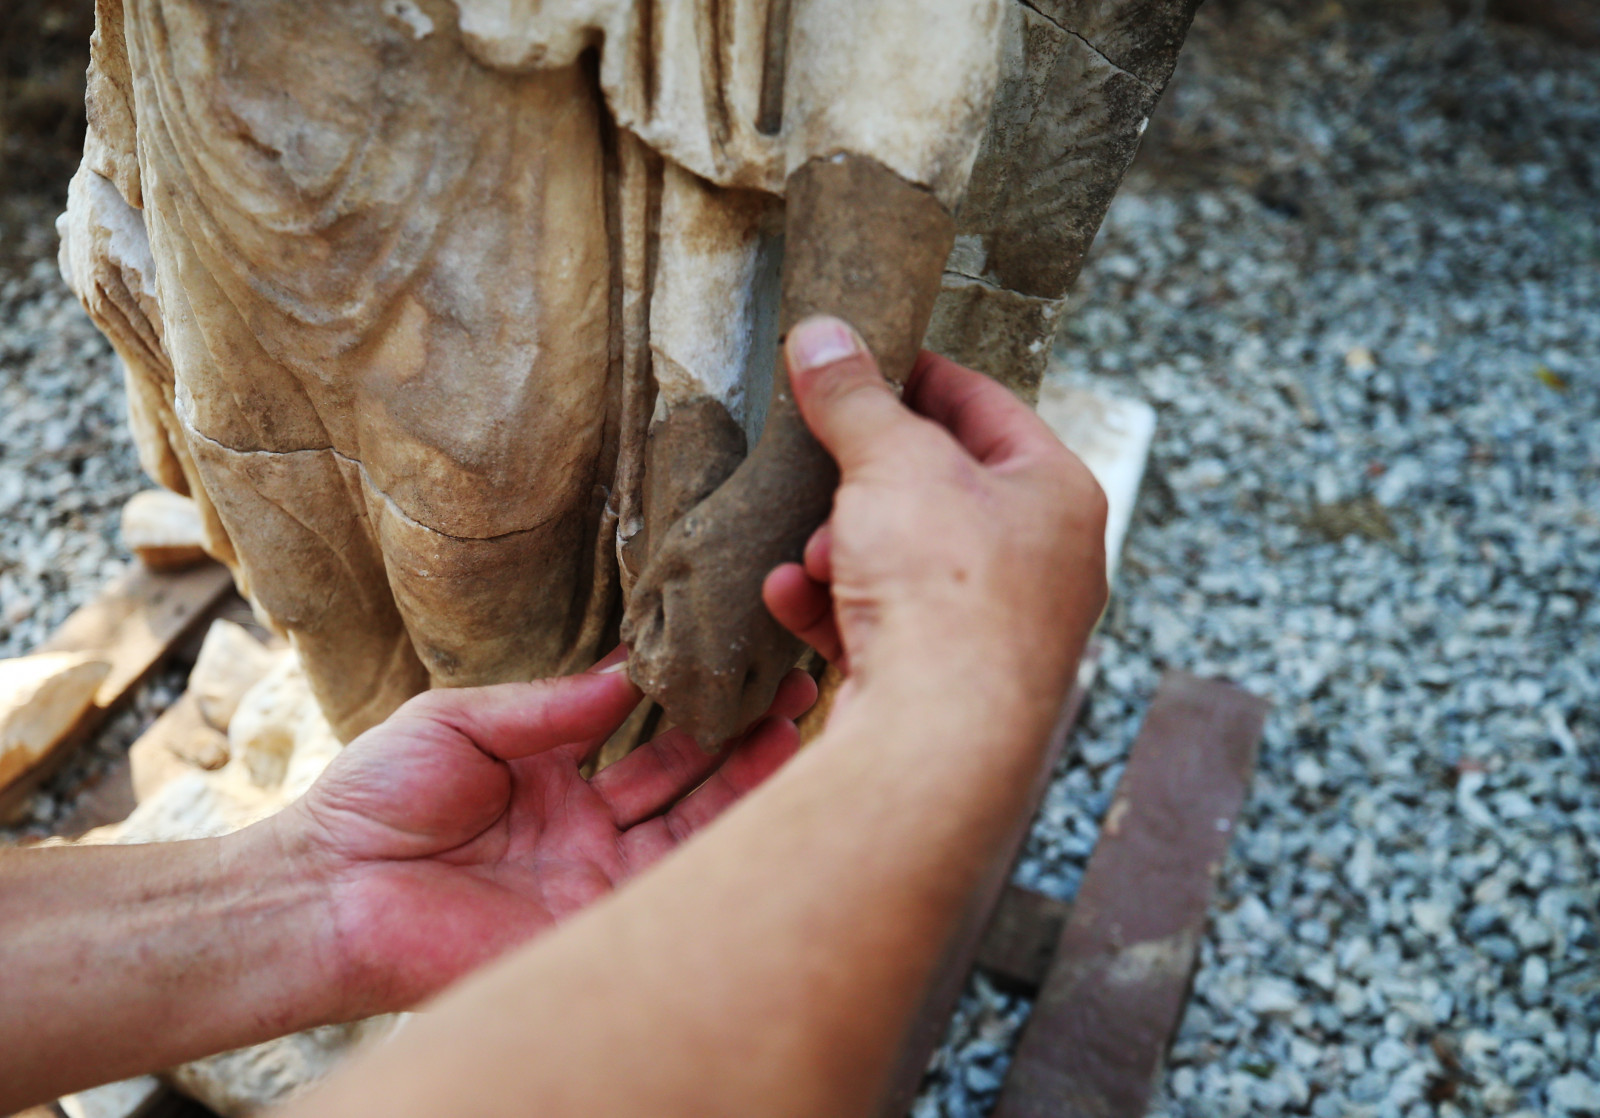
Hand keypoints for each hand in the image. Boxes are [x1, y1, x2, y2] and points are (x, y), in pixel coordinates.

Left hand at [270, 650, 815, 1016]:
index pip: (642, 730)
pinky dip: (717, 846)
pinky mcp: (592, 927)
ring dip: (746, 779)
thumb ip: (547, 706)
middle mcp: (587, 825)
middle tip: (794, 686)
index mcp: (552, 773)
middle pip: (684, 775)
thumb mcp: (459, 720)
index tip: (738, 658)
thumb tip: (627, 674)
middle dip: (741, 733)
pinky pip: (667, 885)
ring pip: (692, 825)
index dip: (692, 698)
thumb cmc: (373, 799)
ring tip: (795, 726)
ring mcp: (595, 876)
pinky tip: (760, 803)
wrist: (327, 893)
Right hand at [762, 316, 1107, 732]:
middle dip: (863, 481)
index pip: (985, 405)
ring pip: (900, 559)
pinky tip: (790, 595)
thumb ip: (853, 397)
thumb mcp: (892, 462)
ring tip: (812, 551)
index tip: (860, 358)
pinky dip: (829, 604)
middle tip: (819, 464)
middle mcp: (1040, 561)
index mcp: (1057, 492)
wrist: (940, 737)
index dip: (917, 374)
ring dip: (838, 547)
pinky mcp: (941, 679)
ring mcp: (993, 626)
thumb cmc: (947, 588)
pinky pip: (876, 622)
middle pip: (935, 489)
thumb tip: (821, 334)